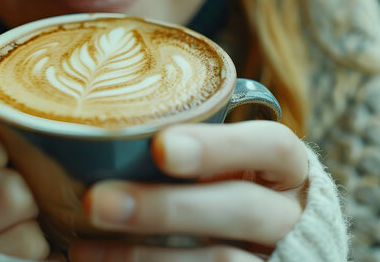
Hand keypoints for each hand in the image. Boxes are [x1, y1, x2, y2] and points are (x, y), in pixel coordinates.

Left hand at [70, 121, 308, 261]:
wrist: (285, 246)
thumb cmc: (240, 190)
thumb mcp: (233, 164)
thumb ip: (195, 147)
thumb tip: (103, 130)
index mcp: (285, 167)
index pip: (270, 145)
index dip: (219, 147)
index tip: (160, 147)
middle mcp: (292, 213)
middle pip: (241, 209)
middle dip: (165, 208)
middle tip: (97, 202)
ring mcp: (285, 256)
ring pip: (222, 261)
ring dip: (146, 256)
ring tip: (87, 250)